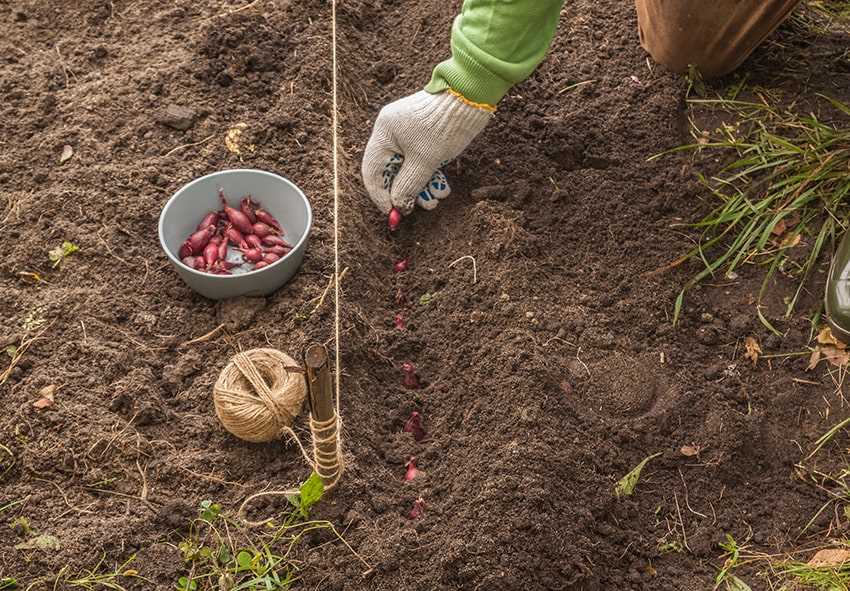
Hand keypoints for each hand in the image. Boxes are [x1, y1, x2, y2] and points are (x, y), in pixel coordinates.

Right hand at [362, 90, 493, 214]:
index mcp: (384, 134)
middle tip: (421, 207)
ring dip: (422, 186)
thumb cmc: (444, 125)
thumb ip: (408, 186)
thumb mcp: (425, 161)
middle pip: (392, 172)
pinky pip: (420, 161)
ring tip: (437, 198)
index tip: (393, 213)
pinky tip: (442, 187)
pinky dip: (429, 175)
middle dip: (406, 192)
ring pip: (408, 168)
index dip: (380, 196)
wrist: (471, 97)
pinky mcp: (424, 137)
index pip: (372, 172)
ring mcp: (408, 134)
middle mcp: (392, 133)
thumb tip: (399, 206)